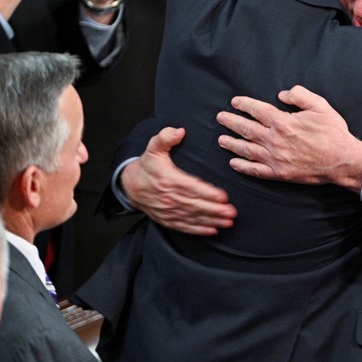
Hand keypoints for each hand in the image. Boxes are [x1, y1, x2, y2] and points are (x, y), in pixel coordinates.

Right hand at [120, 127, 236, 235]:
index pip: (191, 187)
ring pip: (192, 217)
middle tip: (231, 212)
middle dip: (215, 210)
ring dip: (211, 220)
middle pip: (195, 205)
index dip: (207, 192)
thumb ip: (165, 137)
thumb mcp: (153, 147)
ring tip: (228, 222)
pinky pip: (184, 226)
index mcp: (168, 179)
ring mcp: (168, 210)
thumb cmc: (147, 166)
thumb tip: (179, 131)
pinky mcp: (167, 219)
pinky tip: (213, 230)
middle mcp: (169, 197)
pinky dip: (199, 230)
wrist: (130, 186)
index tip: (222, 196)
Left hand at [216, 85, 361, 191]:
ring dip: (232, 144)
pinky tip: (234, 163)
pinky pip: (256, 170)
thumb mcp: (320, 106)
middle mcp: (275, 140)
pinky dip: (243, 167)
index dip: (244, 105)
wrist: (342, 161)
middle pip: (247, 129)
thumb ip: (299, 95)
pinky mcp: (279, 173)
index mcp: (283, 122)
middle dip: (231, 122)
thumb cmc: (333, 133)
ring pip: (247, 150)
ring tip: (221, 140)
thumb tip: (282, 94)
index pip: (257, 110)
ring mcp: (275, 158)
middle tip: (220, 118)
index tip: (234, 102)